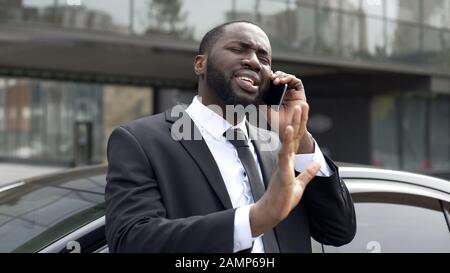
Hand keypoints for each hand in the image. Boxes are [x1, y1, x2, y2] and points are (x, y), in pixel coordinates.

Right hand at [250, 106, 320, 235]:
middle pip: (293, 136)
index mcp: (289, 161)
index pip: (297, 140)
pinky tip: (289, 129)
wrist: (273, 211)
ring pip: (289, 140)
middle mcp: (285, 159)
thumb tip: (317, 164)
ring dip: (293, 124)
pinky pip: (285, 152)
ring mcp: (283, 163)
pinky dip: (287, 140)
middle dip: (298, 120)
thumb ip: (308, 173)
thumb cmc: (283, 199)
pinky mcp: (283, 170)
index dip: (301, 127)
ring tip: (297, 110)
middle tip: (302, 104)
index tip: (304, 114)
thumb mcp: (300, 184)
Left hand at [265, 71, 313, 153]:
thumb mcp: (266, 110)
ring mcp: (292, 92)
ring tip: (275, 80)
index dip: (268, 79)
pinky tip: (282, 82)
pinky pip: (296, 81)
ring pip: (287, 77)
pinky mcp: (300, 92)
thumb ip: (261, 102)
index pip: (272, 83)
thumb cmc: (277, 122)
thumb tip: (253, 93)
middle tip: (269, 78)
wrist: (288, 130)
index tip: (262, 79)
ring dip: (281, 76)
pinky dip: (289, 78)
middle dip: (274, 76)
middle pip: (280, 77)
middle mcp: (284, 92)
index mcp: (276, 95)